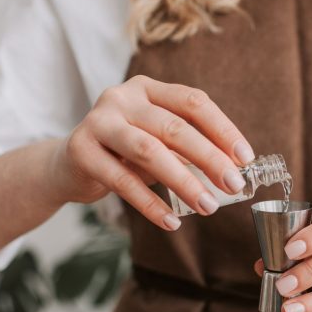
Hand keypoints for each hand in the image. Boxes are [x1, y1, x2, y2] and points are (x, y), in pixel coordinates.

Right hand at [52, 75, 254, 229]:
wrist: (66, 165)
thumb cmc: (123, 153)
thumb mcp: (157, 142)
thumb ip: (187, 149)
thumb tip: (232, 170)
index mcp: (147, 89)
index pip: (192, 102)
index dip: (222, 129)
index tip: (245, 158)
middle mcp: (121, 97)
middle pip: (174, 127)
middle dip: (209, 158)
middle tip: (233, 185)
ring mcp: (98, 121)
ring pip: (149, 151)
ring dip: (183, 182)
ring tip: (207, 206)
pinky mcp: (80, 150)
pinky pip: (122, 181)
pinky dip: (150, 204)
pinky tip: (171, 221)